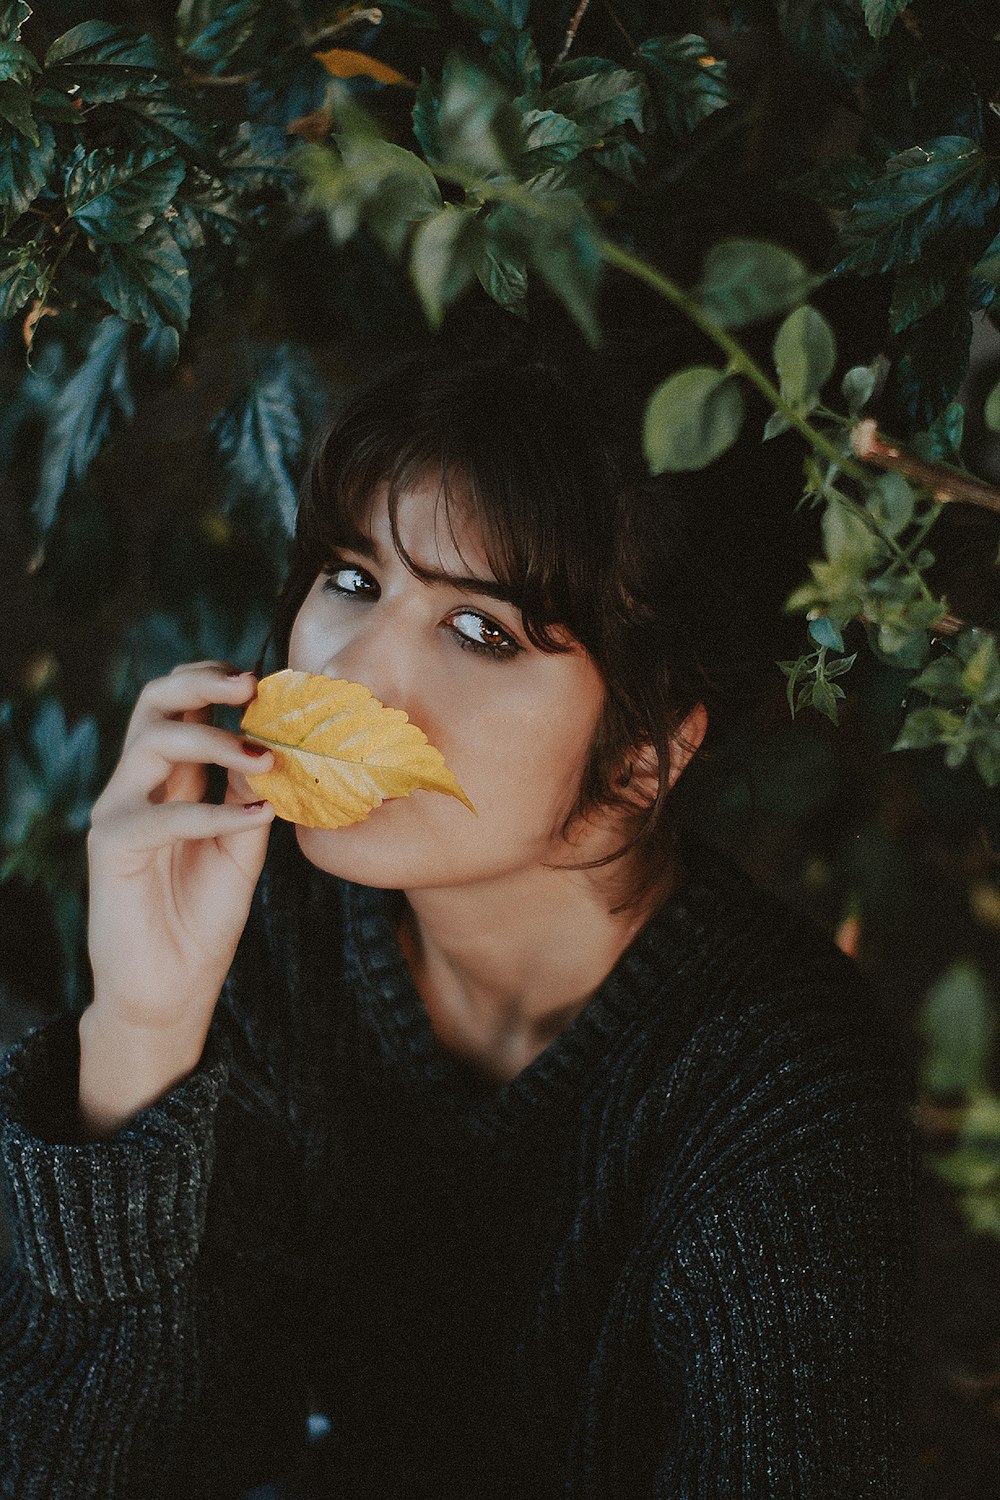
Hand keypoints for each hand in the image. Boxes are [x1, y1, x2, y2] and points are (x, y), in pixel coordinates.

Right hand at [80, 663, 274, 1133]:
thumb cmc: (205, 916)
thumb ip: (253, 797)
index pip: (183, 705)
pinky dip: (211, 812)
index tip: (269, 680)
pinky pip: (160, 814)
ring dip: (215, 742)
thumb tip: (280, 748)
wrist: (173, 987)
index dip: (218, 682)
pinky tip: (253, 820)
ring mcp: (119, 810)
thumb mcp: (243, 846)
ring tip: (265, 757)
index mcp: (171, 778)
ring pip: (153, 742)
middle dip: (203, 683)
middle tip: (253, 685)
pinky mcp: (111, 846)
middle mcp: (139, 783)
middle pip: (155, 703)